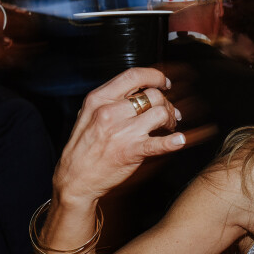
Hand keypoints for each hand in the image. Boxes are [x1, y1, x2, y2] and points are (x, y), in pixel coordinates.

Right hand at [53, 67, 183, 203]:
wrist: (75, 178)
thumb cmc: (84, 147)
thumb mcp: (89, 114)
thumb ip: (111, 100)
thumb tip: (140, 90)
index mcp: (99, 99)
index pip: (133, 75)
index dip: (155, 76)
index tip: (164, 83)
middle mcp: (110, 112)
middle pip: (153, 95)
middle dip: (167, 103)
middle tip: (169, 114)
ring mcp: (122, 131)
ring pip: (160, 113)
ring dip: (171, 119)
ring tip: (169, 127)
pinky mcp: (132, 151)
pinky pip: (159, 143)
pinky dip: (174, 141)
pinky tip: (179, 140)